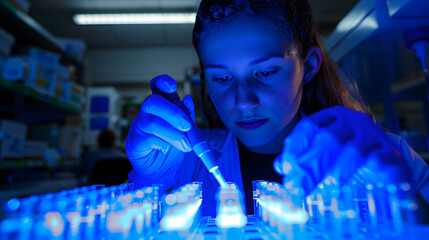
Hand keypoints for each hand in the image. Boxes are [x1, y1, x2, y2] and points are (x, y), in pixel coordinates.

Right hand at [125, 75, 194, 173]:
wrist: (161, 168)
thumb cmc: (172, 144)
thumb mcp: (185, 129)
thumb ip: (187, 115)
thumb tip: (188, 99)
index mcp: (161, 104)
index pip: (156, 86)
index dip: (162, 82)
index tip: (172, 87)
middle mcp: (148, 111)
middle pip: (153, 102)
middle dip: (173, 113)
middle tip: (187, 126)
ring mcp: (139, 125)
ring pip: (154, 123)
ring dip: (174, 134)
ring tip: (186, 145)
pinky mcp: (134, 141)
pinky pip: (149, 139)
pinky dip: (163, 144)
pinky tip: (167, 149)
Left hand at [274, 106, 410, 193]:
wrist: (389, 165)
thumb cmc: (350, 160)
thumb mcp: (324, 157)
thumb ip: (301, 159)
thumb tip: (280, 165)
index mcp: (333, 117)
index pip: (309, 126)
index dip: (295, 147)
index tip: (286, 169)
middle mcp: (353, 121)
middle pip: (327, 138)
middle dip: (309, 164)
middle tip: (298, 187)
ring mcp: (373, 135)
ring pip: (350, 150)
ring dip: (333, 173)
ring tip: (321, 191)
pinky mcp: (391, 152)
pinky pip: (374, 162)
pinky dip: (359, 176)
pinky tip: (346, 188)